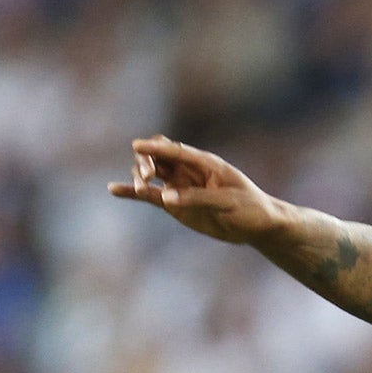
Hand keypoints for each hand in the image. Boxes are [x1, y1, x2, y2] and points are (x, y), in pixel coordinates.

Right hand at [109, 136, 280, 243]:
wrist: (258, 226)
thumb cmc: (250, 208)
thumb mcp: (228, 202)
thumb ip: (198, 198)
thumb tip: (165, 198)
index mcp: (204, 162)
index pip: (174, 149)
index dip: (156, 146)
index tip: (138, 146)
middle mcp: (187, 170)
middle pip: (157, 156)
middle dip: (146, 162)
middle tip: (147, 177)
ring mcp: (179, 186)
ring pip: (150, 173)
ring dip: (140, 176)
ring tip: (141, 188)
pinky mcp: (174, 204)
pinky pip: (149, 195)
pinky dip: (132, 192)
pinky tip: (113, 189)